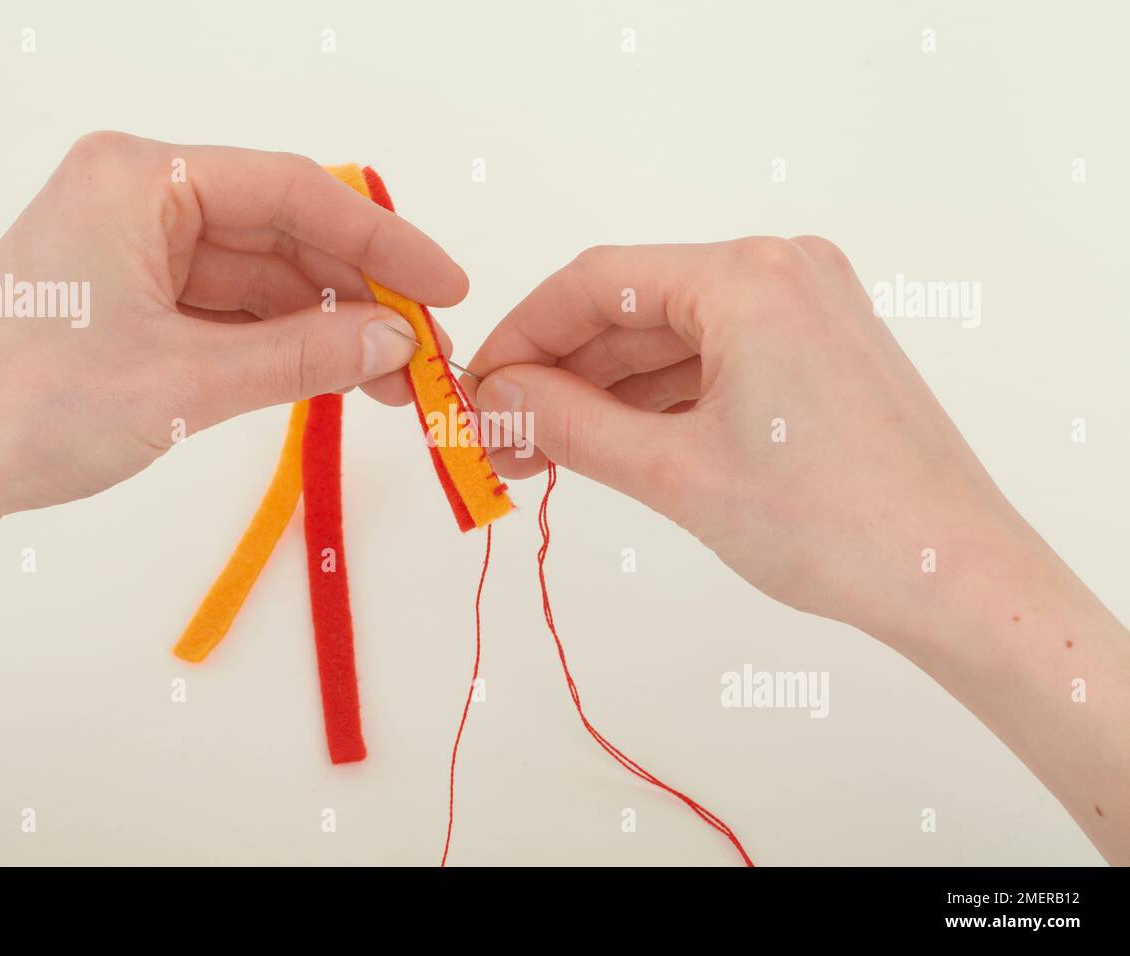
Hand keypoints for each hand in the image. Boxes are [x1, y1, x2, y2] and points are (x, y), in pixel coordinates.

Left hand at [0, 132, 465, 608]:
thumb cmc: (29, 409)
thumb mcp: (186, 382)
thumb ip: (302, 354)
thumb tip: (397, 341)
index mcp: (141, 177)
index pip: (294, 191)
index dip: (383, 243)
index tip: (447, 288)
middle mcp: (137, 196)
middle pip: (281, 233)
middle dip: (357, 295)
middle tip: (426, 357)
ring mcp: (129, 248)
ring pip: (258, 277)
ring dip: (323, 327)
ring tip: (392, 382)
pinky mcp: (125, 297)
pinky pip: (225, 310)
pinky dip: (278, 345)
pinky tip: (331, 379)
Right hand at [470, 239, 1129, 863]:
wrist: (952, 577)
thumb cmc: (825, 523)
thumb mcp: (673, 472)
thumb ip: (567, 424)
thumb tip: (490, 399)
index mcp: (746, 277)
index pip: (595, 282)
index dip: (521, 335)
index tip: (475, 391)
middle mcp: (781, 270)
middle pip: (632, 309)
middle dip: (560, 376)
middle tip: (502, 441)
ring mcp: (808, 308)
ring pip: (672, 340)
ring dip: (605, 395)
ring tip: (545, 457)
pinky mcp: (821, 351)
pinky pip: (714, 361)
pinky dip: (659, 402)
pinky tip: (612, 447)